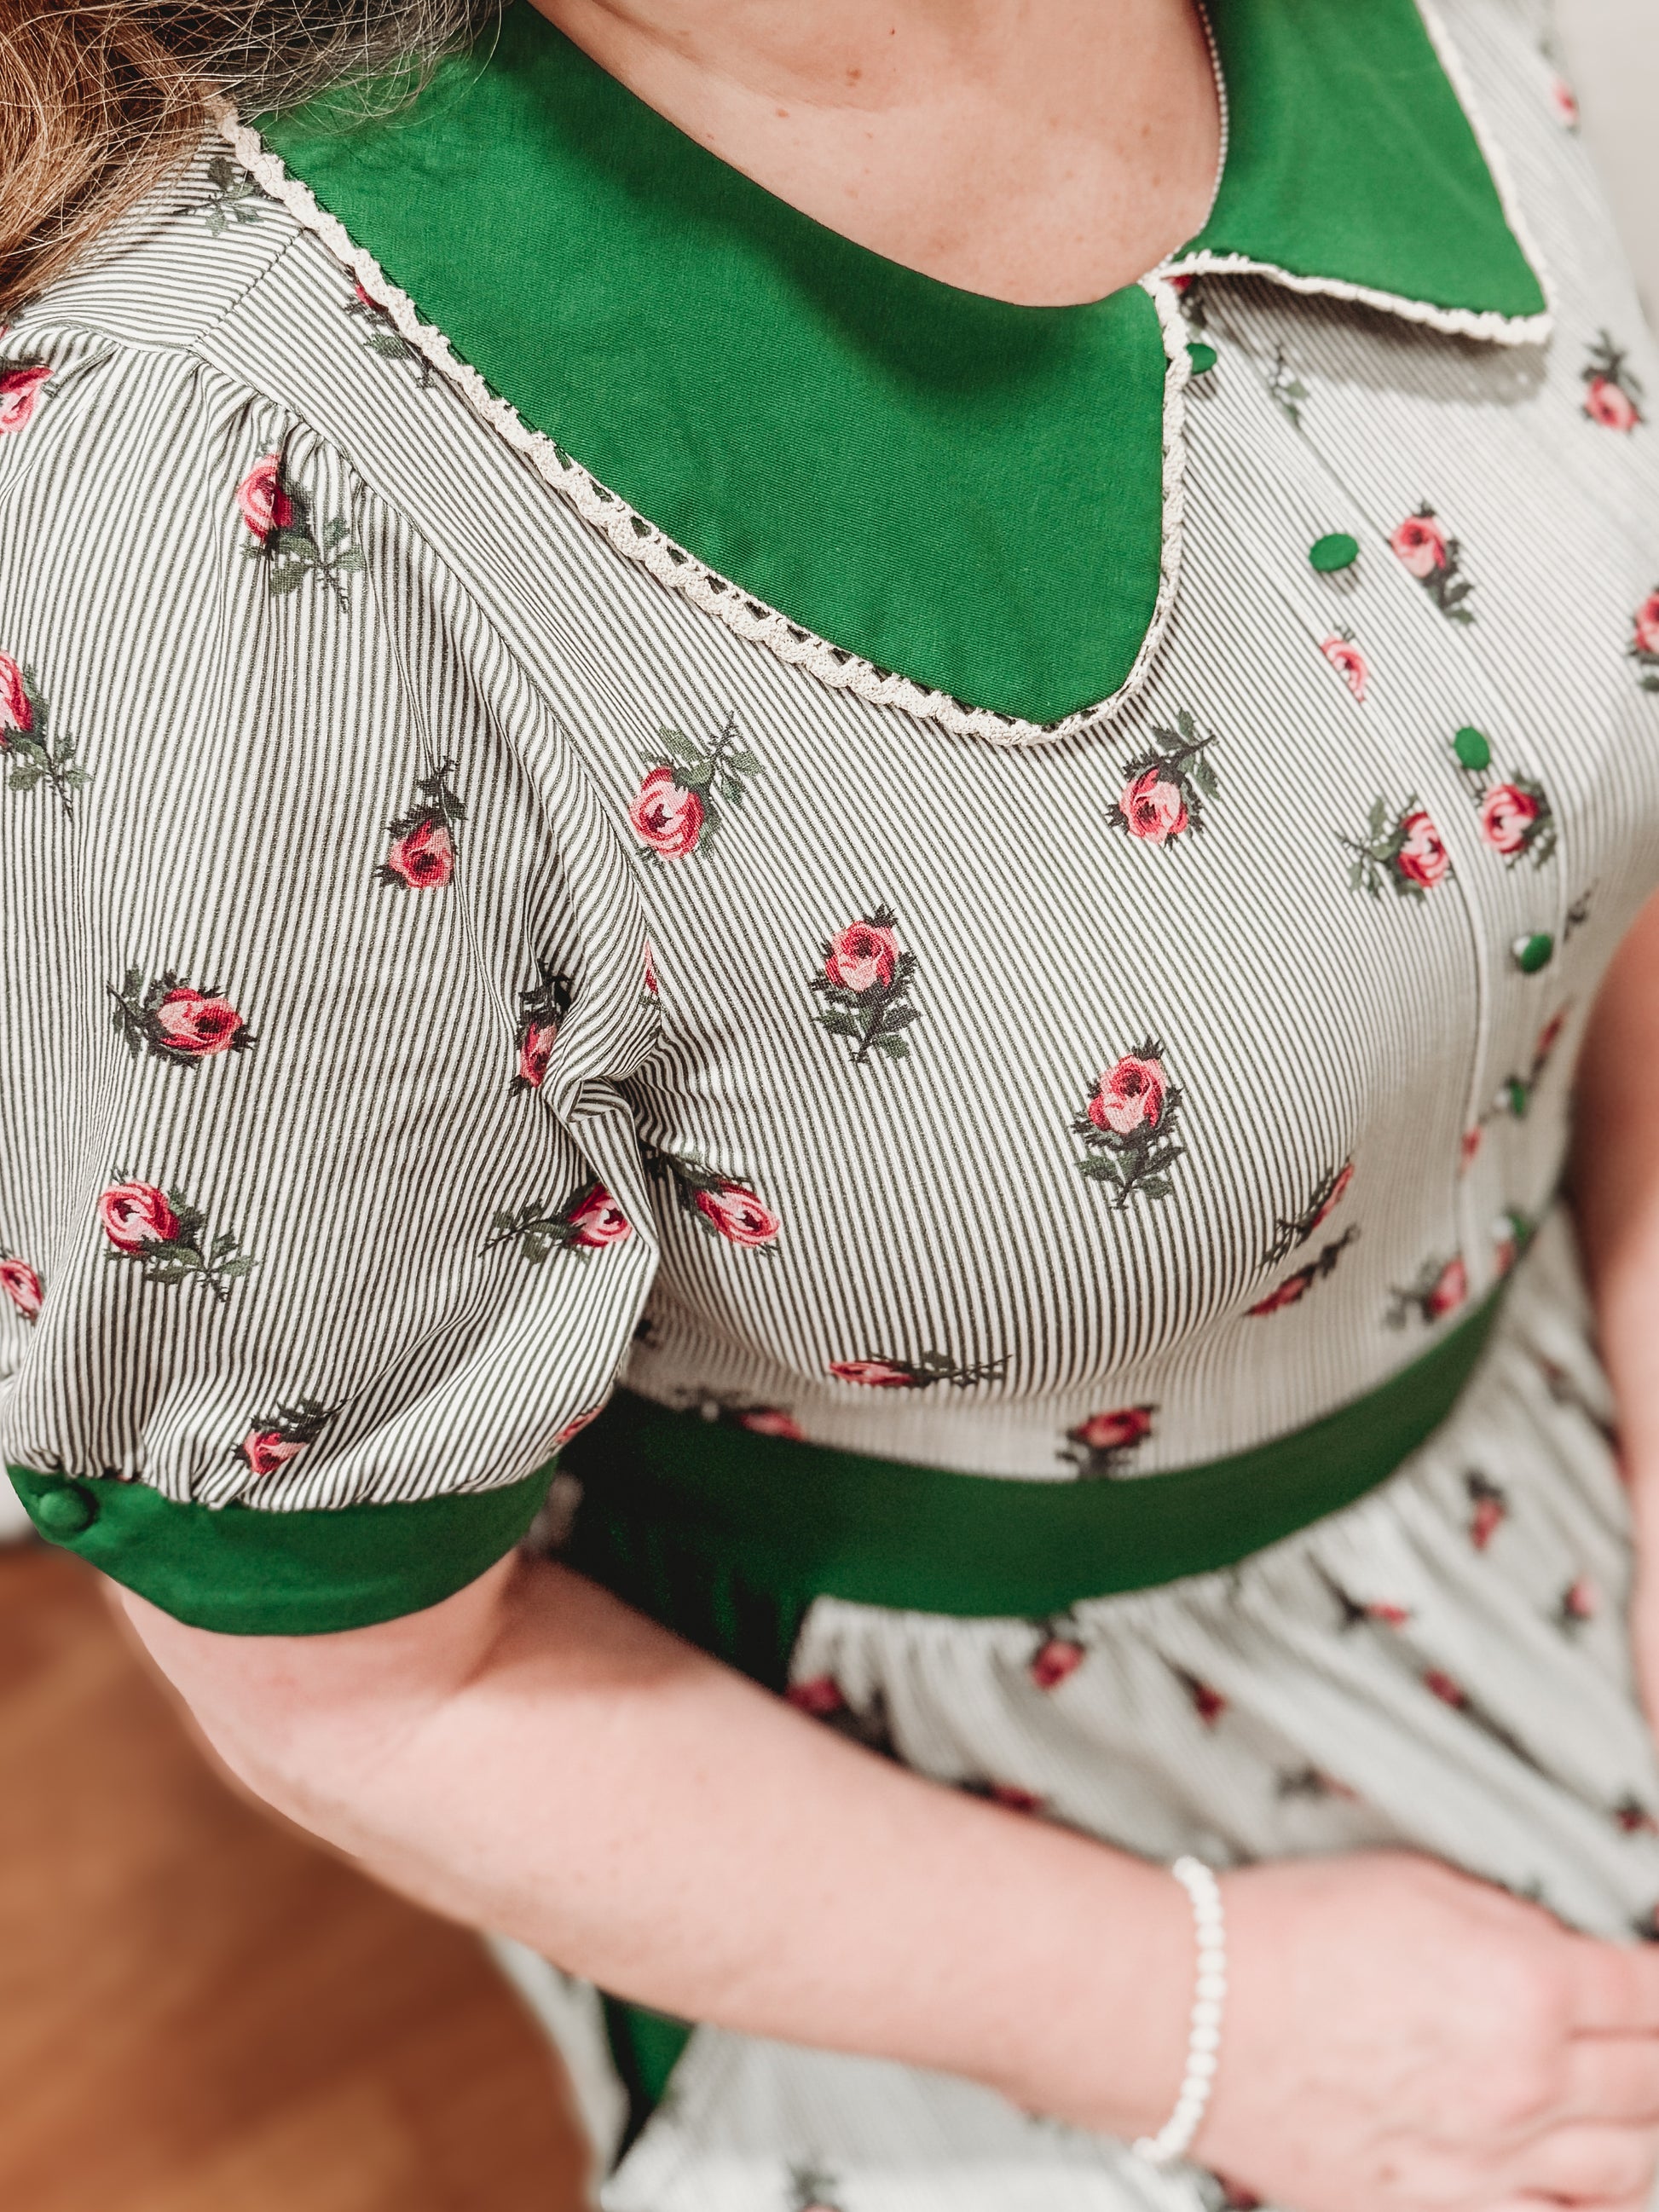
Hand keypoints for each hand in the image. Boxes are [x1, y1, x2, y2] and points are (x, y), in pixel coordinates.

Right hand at [1196, 1852, 1658, 2211]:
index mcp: (1526, 1985)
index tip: (1656, 1978)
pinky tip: (1587, 2181)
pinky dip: (1589, 2204)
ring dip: (1644, 2129)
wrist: (1189, 2013)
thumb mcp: (1417, 1882)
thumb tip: (1566, 1953)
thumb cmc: (1283, 1935)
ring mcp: (1490, 2161)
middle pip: (1655, 2079)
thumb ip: (1514, 1923)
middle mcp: (1525, 2081)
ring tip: (1631, 2106)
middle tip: (1645, 2032)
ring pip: (1630, 2166)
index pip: (1652, 1992)